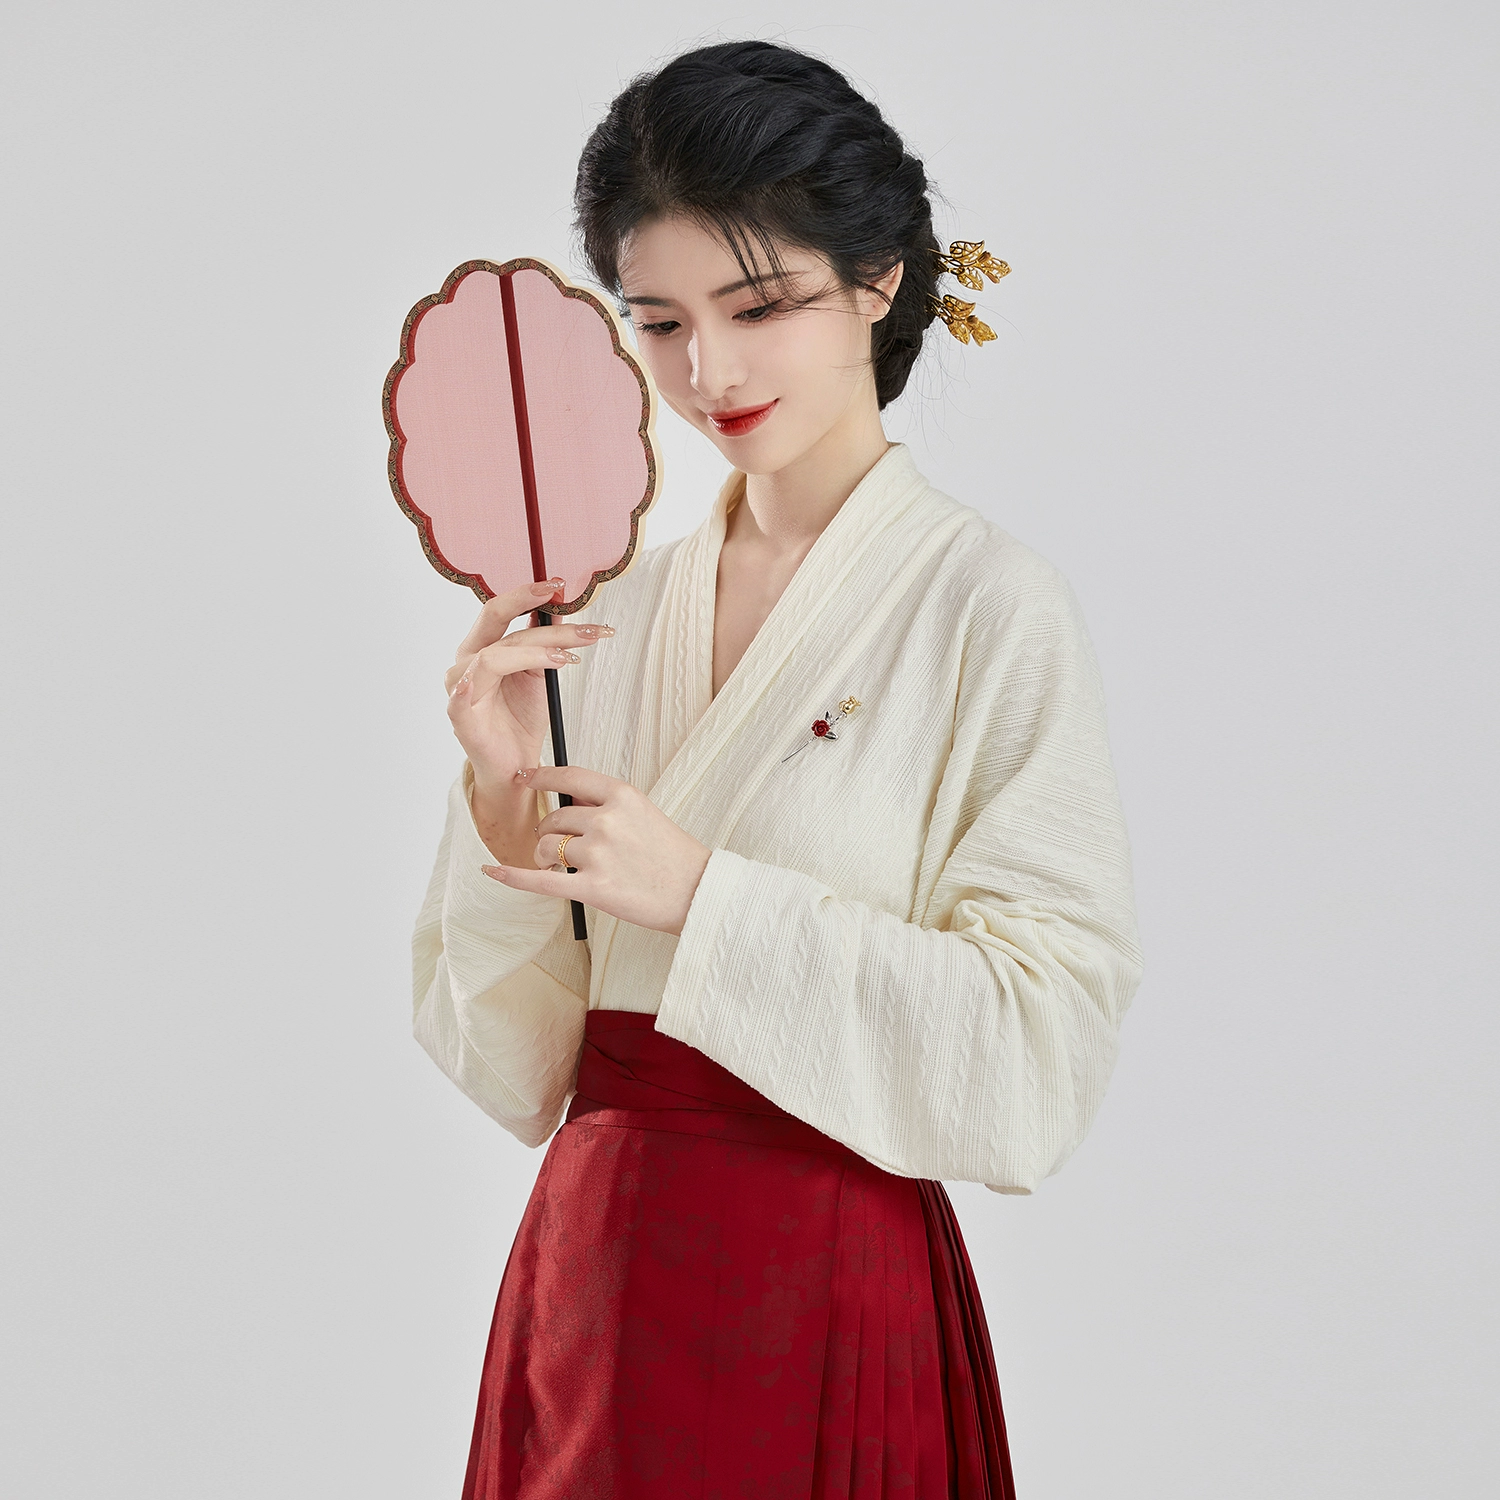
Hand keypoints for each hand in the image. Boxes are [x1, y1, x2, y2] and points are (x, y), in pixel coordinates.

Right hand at [445, 578, 614, 797]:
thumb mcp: (540, 673)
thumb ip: (544, 643)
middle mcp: (467, 662)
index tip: (557, 585)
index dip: (525, 595)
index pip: (499, 611)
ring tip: (566, 657)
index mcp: (482, 648)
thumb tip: (560, 609)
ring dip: (532, 652)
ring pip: (493, 658)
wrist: (516, 765)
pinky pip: (458, 698)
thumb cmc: (521, 719)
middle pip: (497, 626)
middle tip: (565, 606)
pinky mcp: (461, 718)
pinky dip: (465, 686)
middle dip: (531, 610)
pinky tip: (474, 679)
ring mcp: (461, 688)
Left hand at [482, 765, 711, 936]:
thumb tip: (564, 808)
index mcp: (622, 796)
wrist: (698, 892)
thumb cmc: (673, 856)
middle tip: (561, 847)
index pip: (569, 777)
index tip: (524, 777)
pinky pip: (540, 881)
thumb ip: (605, 806)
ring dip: (545, 857)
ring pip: (546, 847)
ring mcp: (599, 854)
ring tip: (563, 868)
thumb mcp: (644, 813)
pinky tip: (492, 871)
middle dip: (549, 833)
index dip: (541, 776)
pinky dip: (512, 876)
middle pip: (553, 819)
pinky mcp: (593, 888)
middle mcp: (607, 820)